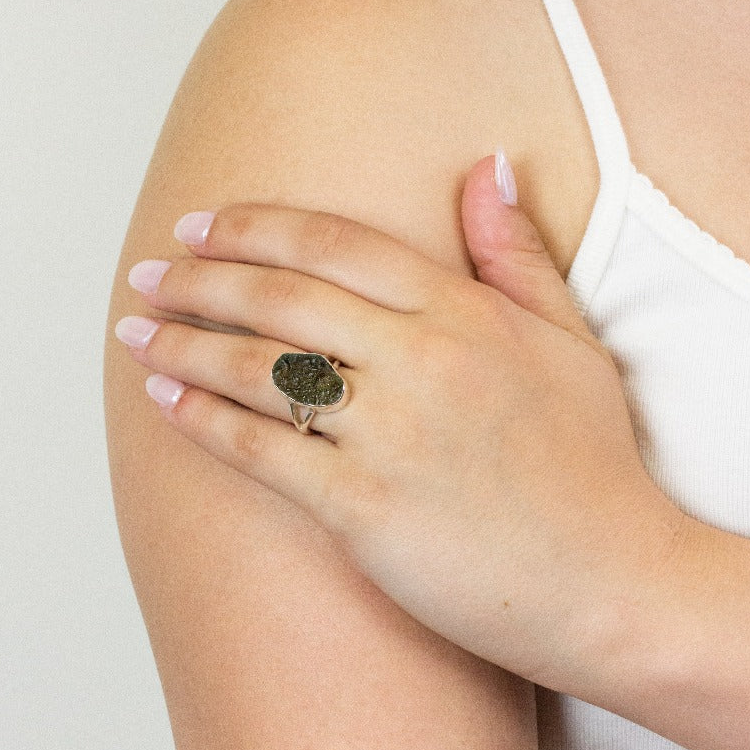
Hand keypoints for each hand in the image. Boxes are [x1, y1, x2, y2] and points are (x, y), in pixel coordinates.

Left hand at [113, 152, 680, 690]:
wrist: (614, 584)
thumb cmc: (590, 464)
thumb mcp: (569, 341)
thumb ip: (516, 252)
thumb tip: (485, 165)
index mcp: (465, 312)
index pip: (335, 244)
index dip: (255, 226)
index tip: (201, 225)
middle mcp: (422, 361)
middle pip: (281, 297)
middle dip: (200, 278)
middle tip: (149, 274)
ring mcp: (391, 436)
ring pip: (259, 368)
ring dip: (183, 344)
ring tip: (135, 331)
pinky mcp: (364, 510)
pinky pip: (263, 452)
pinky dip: (202, 420)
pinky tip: (163, 400)